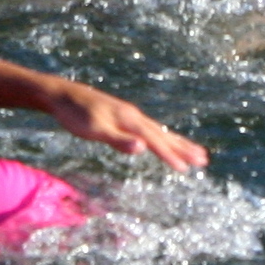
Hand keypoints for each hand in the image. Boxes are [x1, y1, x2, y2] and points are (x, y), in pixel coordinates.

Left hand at [41, 80, 206, 170]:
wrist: (60, 95)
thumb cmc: (75, 114)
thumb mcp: (94, 130)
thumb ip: (119, 140)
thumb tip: (143, 148)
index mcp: (130, 119)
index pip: (155, 141)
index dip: (170, 155)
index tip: (186, 170)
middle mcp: (133, 116)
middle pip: (163, 134)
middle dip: (183, 148)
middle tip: (204, 160)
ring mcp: (128, 115)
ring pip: (158, 131)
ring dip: (176, 142)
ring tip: (193, 151)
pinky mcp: (121, 117)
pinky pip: (149, 129)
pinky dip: (161, 137)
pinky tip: (161, 140)